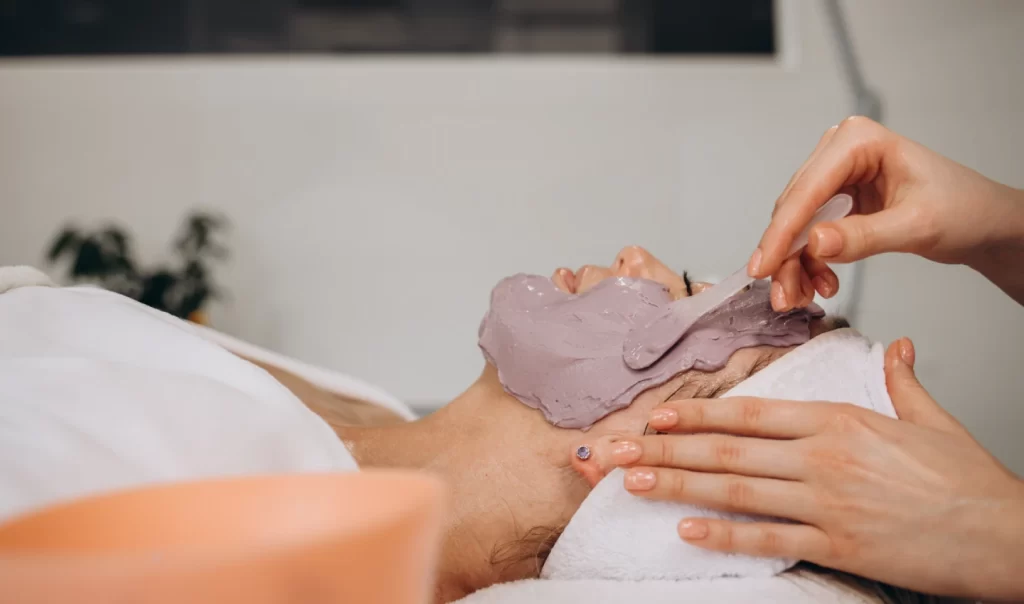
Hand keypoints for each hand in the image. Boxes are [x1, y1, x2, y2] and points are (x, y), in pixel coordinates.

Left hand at [591, 339, 1023, 599]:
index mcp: (840, 420)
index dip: (699, 414)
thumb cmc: (968, 480)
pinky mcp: (840, 546)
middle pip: (728, 450)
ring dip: (679, 486)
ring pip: (737, 490)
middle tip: (616, 451)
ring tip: (633, 481)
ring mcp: (828, 503)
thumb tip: (900, 348)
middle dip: (666, 449)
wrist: (1008, 534)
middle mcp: (824, 457)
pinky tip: (686, 530)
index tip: (657, 414)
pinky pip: (770, 539)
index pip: (752, 413)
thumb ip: (903, 381)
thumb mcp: (932, 419)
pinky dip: (726, 535)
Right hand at [749, 116, 1023, 309]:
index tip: (762, 268)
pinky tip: (822, 283)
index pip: (807, 191)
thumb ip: (863, 236)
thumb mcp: (916, 225)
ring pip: (796, 226)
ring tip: (803, 297)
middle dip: (785, 256)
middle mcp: (839, 152)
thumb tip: (814, 243)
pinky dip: (809, 262)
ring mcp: (836, 176)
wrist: (983, 223)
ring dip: (794, 264)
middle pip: (794, 209)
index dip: (781, 234)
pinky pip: (809, 233)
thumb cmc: (964, 210)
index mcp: (858, 141)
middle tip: (784, 296)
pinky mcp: (838, 199)